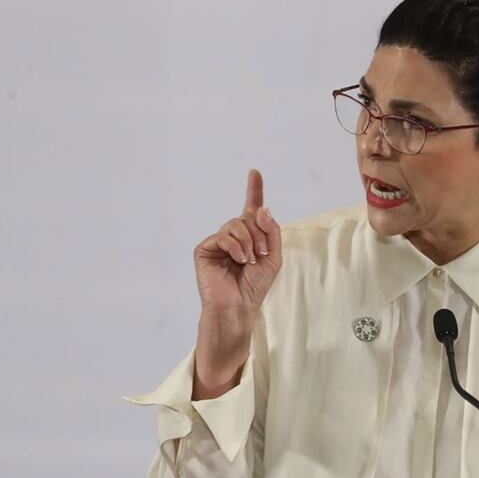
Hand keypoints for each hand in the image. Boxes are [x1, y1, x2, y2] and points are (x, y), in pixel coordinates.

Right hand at [193, 168, 282, 338]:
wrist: (239, 306)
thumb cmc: (255, 286)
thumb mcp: (274, 256)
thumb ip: (271, 231)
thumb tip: (261, 208)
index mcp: (249, 237)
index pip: (251, 209)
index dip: (254, 190)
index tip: (255, 172)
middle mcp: (232, 237)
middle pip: (246, 217)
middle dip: (259, 235)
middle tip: (260, 255)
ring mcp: (218, 242)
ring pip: (235, 224)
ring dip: (248, 242)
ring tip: (249, 260)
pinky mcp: (204, 249)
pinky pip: (222, 235)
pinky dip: (234, 246)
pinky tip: (238, 260)